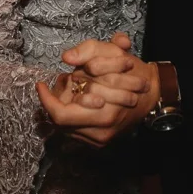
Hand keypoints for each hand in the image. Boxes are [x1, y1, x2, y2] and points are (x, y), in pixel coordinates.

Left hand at [37, 60, 159, 147]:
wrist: (151, 94)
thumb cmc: (131, 72)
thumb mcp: (113, 52)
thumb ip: (89, 51)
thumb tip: (66, 58)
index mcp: (104, 113)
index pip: (60, 115)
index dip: (46, 100)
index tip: (40, 84)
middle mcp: (101, 132)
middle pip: (60, 121)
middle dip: (57, 100)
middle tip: (63, 82)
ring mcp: (100, 140)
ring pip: (66, 127)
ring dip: (64, 108)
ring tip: (73, 90)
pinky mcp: (100, 142)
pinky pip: (75, 131)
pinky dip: (72, 115)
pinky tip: (79, 102)